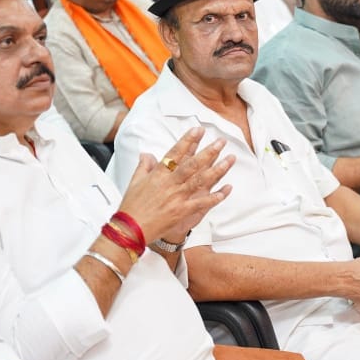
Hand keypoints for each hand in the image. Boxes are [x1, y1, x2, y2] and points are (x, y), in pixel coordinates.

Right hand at [118, 127, 234, 243]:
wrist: (129, 230)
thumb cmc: (131, 207)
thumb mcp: (134, 182)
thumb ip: (144, 166)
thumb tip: (147, 154)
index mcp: (158, 174)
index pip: (175, 153)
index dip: (188, 141)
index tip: (198, 130)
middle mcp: (169, 183)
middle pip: (192, 164)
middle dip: (208, 151)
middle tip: (221, 142)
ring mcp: (177, 197)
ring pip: (200, 180)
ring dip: (217, 170)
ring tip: (230, 160)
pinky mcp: (181, 211)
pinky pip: (202, 203)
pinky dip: (215, 197)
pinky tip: (226, 190)